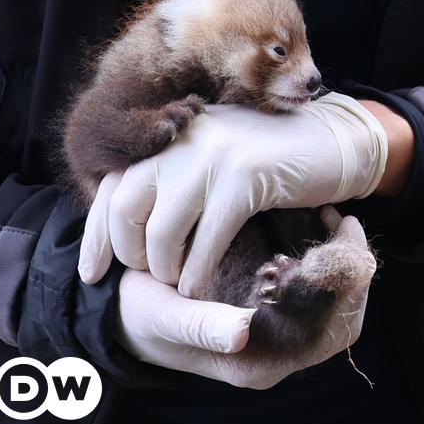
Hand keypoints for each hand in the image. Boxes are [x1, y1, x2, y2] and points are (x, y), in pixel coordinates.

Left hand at [77, 92, 387, 294]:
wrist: (331, 143)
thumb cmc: (272, 159)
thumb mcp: (214, 156)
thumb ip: (174, 174)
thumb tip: (127, 218)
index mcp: (171, 134)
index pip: (111, 187)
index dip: (96, 236)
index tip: (92, 273)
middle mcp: (184, 139)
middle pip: (125, 209)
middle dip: (130, 254)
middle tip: (149, 276)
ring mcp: (214, 156)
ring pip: (162, 229)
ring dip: (165, 269)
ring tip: (179, 284)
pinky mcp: (246, 177)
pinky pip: (208, 238)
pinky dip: (198, 271)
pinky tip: (199, 289)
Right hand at [116, 208, 373, 388]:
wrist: (127, 318)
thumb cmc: (144, 317)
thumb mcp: (164, 317)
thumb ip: (201, 326)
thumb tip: (240, 332)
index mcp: (259, 364)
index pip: (333, 330)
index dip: (347, 283)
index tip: (346, 234)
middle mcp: (278, 358)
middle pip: (345, 318)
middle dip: (353, 269)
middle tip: (347, 223)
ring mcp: (281, 340)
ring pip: (338, 305)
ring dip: (342, 265)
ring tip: (335, 222)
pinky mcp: (278, 319)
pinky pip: (322, 295)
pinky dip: (326, 263)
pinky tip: (317, 228)